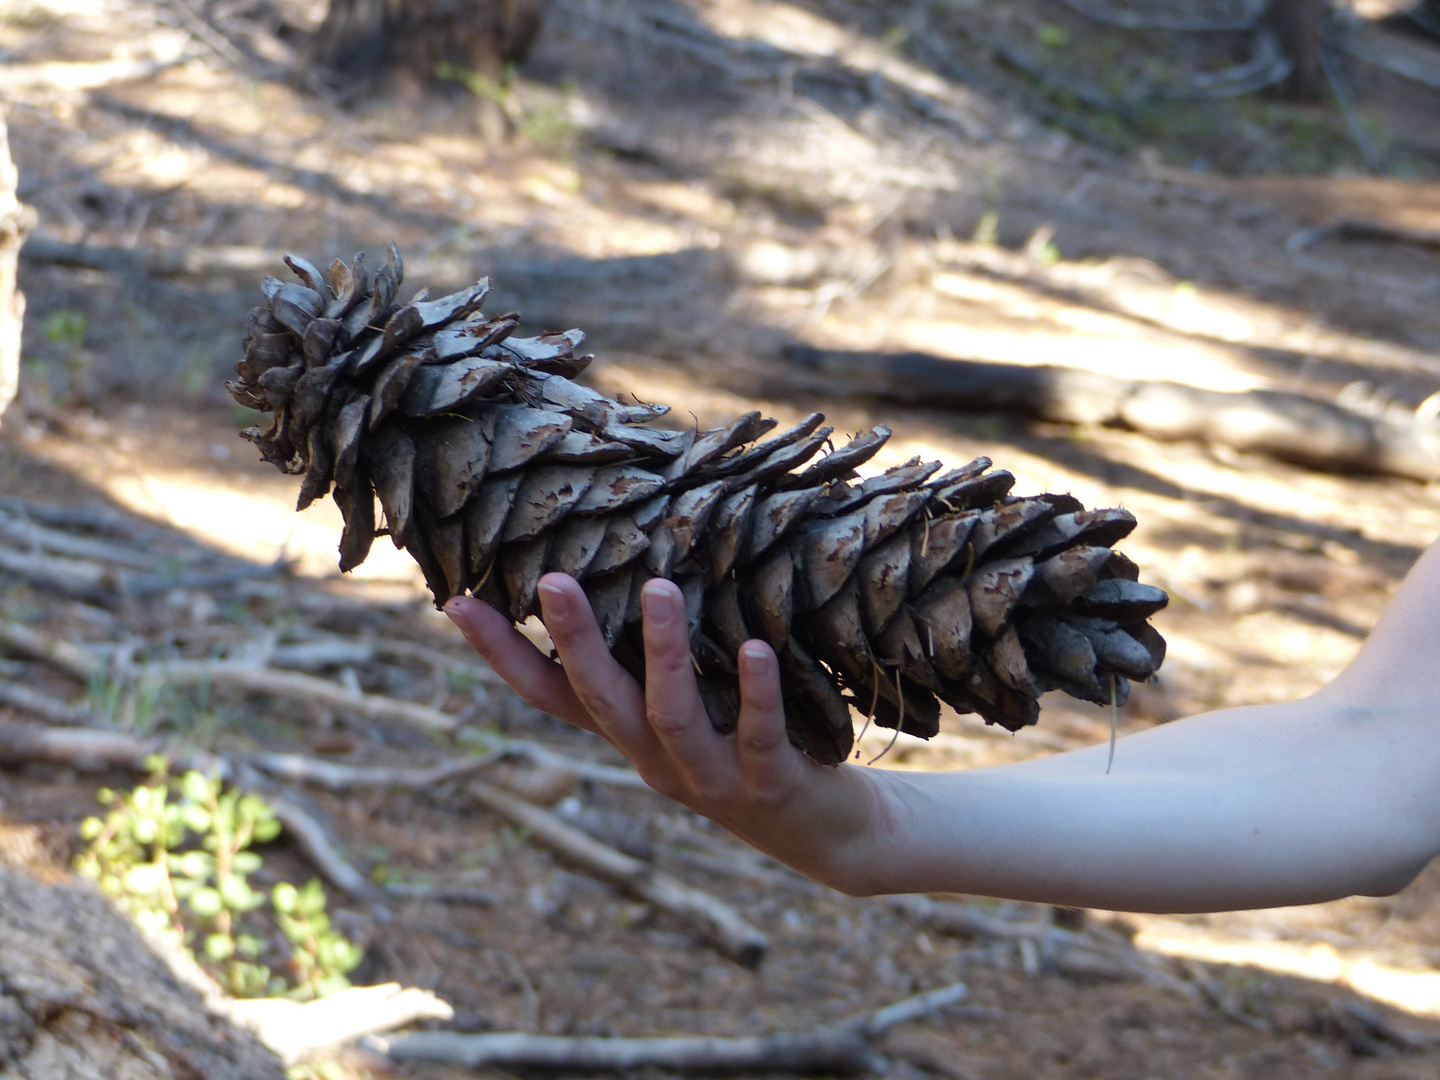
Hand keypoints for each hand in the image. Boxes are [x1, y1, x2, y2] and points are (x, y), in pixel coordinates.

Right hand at [443, 573, 899, 893]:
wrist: (832, 835)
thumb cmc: (755, 747)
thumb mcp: (696, 706)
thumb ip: (661, 658)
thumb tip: (638, 564)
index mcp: (631, 736)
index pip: (550, 695)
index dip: (502, 655)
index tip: (454, 602)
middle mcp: (656, 760)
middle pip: (599, 700)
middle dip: (574, 641)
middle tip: (551, 579)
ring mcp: (710, 778)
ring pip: (670, 716)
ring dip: (662, 654)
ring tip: (658, 588)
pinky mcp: (770, 786)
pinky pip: (757, 735)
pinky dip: (754, 692)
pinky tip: (759, 646)